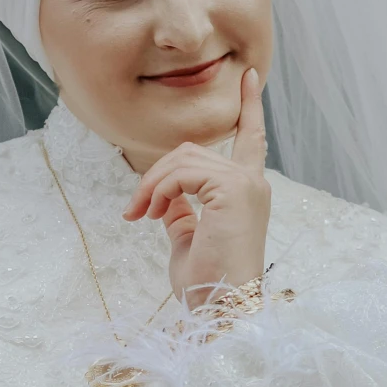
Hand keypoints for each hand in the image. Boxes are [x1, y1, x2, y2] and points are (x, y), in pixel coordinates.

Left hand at [124, 66, 270, 306]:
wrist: (220, 310)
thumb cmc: (206, 284)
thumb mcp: (188, 240)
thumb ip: (181, 211)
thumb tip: (165, 197)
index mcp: (247, 192)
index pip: (250, 140)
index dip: (249, 108)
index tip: (249, 76)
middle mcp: (253, 182)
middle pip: (191, 151)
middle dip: (155, 176)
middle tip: (133, 211)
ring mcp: (246, 184)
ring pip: (183, 158)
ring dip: (152, 185)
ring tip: (140, 215)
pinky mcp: (233, 189)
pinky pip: (183, 172)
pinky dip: (160, 189)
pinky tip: (153, 213)